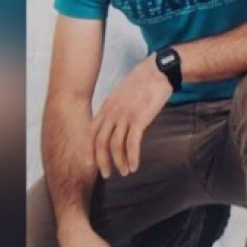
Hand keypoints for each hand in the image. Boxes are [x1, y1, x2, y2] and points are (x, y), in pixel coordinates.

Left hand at [92, 56, 171, 177]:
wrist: (157, 71)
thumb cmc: (142, 83)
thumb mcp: (121, 95)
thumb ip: (114, 109)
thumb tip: (113, 125)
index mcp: (106, 107)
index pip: (91, 132)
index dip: (89, 150)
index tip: (89, 163)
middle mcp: (112, 112)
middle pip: (100, 142)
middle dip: (102, 161)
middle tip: (106, 174)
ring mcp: (125, 116)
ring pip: (116, 146)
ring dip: (120, 162)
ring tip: (125, 172)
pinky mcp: (139, 119)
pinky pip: (132, 144)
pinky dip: (132, 157)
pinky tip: (135, 166)